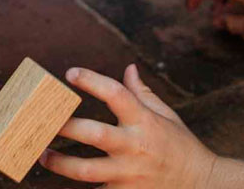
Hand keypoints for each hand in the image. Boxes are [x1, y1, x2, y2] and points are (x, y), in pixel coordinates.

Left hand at [39, 64, 214, 187]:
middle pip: (94, 134)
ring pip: (87, 171)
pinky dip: (80, 188)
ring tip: (42, 154)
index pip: (115, 93)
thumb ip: (142, 92)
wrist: (202, 185)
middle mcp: (134, 146)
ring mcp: (129, 175)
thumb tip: (128, 67)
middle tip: (42, 118)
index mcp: (143, 120)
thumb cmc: (180, 145)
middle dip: (66, 126)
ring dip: (60, 163)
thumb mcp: (165, 115)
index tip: (70, 73)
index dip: (91, 80)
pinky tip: (60, 181)